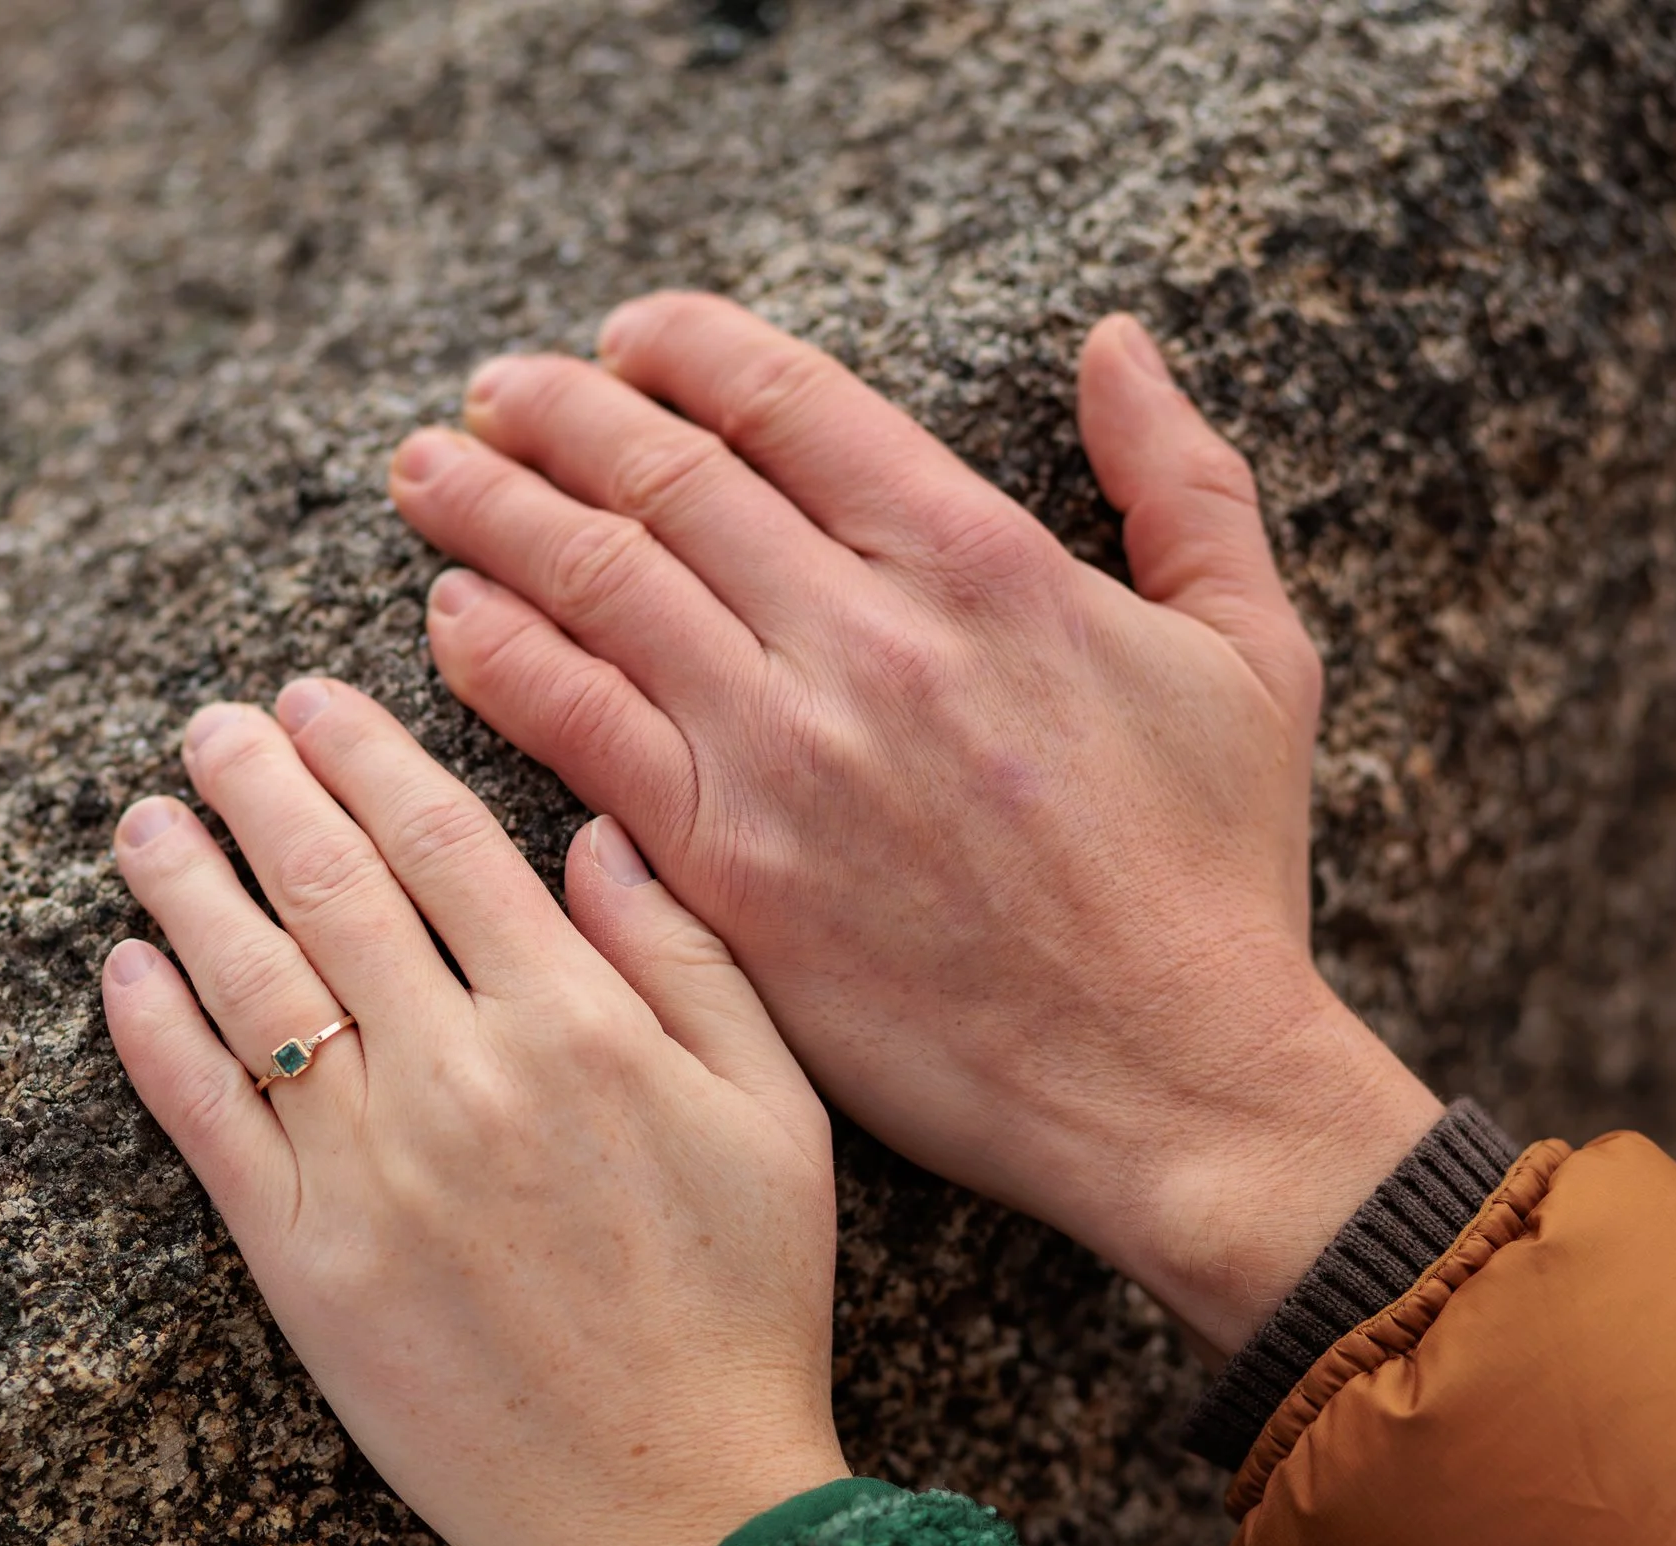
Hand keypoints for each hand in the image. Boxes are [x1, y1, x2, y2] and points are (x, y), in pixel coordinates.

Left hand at [99, 679, 848, 1545]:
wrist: (672, 1503)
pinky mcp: (303, 1261)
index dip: (367, 757)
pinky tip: (126, 969)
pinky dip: (156, 1033)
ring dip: (187, 887)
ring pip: (252, 985)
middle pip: (330, 889)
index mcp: (576, 1024)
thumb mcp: (778, 1112)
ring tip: (145, 818)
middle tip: (213, 725)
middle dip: (260, 787)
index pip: (442, 843)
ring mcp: (367, 1169)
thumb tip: (596, 834)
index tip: (313, 700)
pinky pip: (207, 1120)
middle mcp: (457, 1074)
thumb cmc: (743, 1302)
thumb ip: (687, 959)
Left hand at [389, 294, 1443, 1356]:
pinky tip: (449, 622)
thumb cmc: (1216, 873)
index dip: (685, 350)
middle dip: (556, 414)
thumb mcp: (1249, 649)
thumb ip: (1182, 481)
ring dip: (494, 515)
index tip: (624, 338)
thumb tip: (1112, 344)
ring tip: (425, 475)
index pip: (789, 401)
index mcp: (983, 563)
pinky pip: (580, 732)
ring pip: (598, 586)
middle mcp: (865, 637)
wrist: (1167, 1077)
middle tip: (489, 393)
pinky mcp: (727, 869)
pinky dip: (503, 662)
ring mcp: (784, 753)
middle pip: (665, 478)